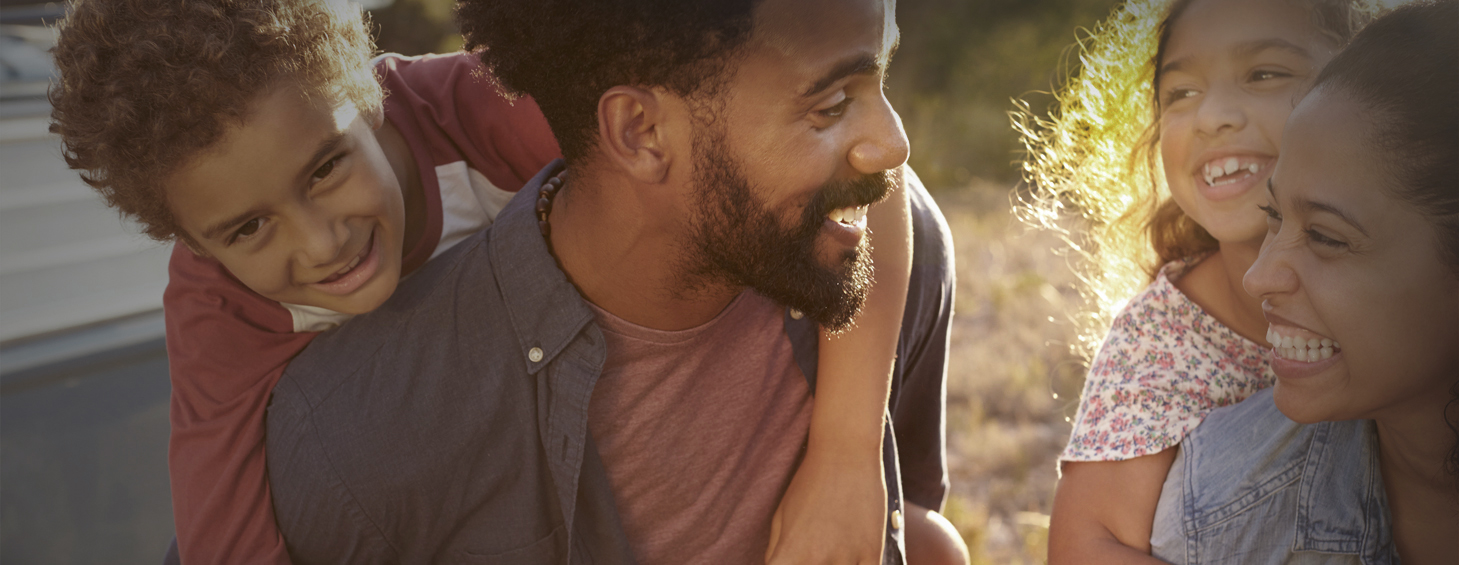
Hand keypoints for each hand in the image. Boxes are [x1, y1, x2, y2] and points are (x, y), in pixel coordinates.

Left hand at [765, 443, 886, 563]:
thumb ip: (776, 552)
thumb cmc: (808, 483)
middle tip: (818, 553)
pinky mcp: (872, 552)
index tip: (791, 562)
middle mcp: (815, 560)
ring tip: (833, 551)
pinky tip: (854, 559)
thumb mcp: (781, 517)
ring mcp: (845, 558)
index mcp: (787, 554)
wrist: (844, 453)